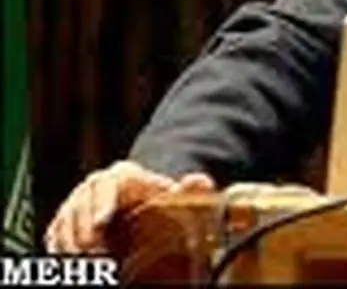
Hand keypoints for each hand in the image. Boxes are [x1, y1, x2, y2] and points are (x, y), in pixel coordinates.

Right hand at [44, 160, 214, 253]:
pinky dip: (60, 249)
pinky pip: (54, 233)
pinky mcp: (65, 220)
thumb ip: (191, 188)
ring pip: (64, 220)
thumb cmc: (159, 200)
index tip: (101, 224)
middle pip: (80, 205)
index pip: (106, 184)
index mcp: (122, 175)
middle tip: (94, 255)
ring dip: (70, 243)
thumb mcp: (176, 195)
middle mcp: (95, 185)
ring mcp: (77, 202)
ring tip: (86, 264)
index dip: (101, 203)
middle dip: (84, 231)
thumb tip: (198, 181)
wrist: (140, 205)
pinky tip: (73, 264)